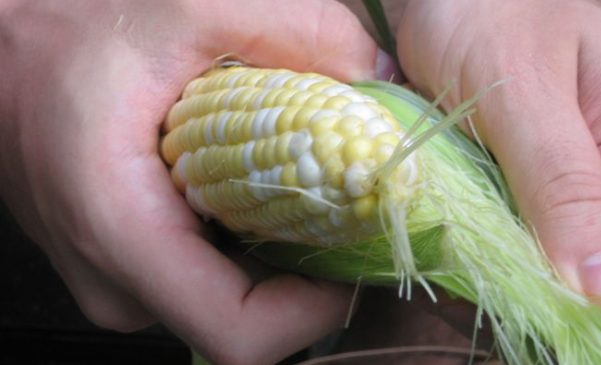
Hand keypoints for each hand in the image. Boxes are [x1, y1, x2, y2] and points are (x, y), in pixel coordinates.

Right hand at [0, 1, 393, 362]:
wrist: (3, 51)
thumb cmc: (68, 27)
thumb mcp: (193, 7)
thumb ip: (300, 32)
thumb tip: (380, 78)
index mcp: (122, 228)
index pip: (238, 333)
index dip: (313, 311)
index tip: (354, 258)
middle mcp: (117, 277)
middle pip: (246, 316)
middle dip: (308, 268)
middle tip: (344, 203)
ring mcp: (119, 277)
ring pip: (229, 296)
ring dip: (279, 249)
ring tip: (299, 185)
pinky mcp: (128, 262)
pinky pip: (206, 275)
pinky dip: (247, 238)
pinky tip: (256, 184)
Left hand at [397, 0, 600, 340]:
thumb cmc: (487, 20)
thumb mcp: (525, 93)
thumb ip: (568, 184)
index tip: (553, 324)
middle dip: (563, 309)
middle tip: (499, 304)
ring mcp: (564, 194)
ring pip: (561, 275)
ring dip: (518, 292)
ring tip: (467, 284)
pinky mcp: (519, 198)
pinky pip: (515, 250)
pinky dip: (487, 266)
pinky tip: (456, 265)